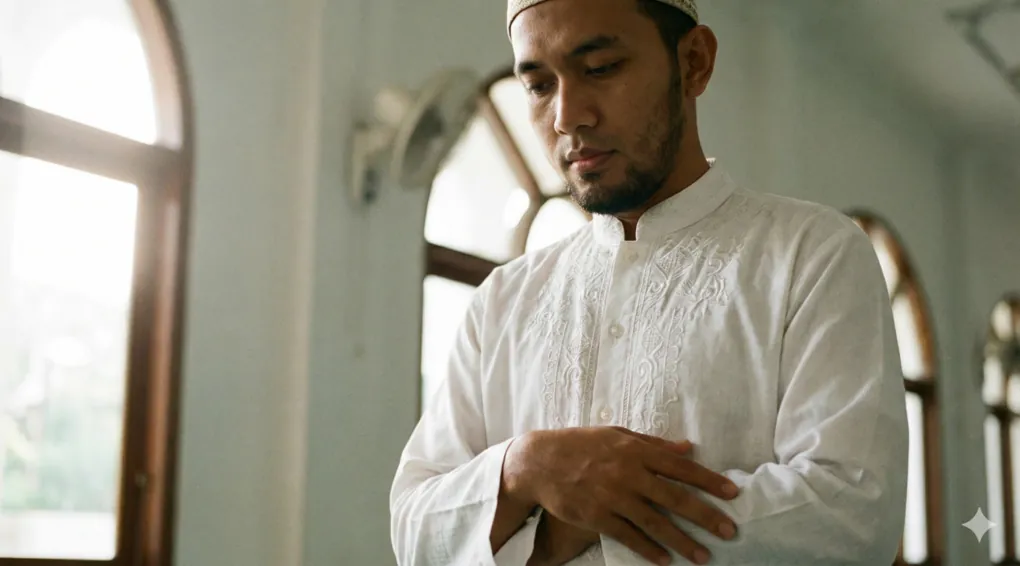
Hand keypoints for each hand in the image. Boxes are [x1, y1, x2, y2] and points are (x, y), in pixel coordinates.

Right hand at [503, 427, 739, 565]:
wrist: (538, 462)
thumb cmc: (580, 444)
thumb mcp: (616, 434)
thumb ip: (652, 443)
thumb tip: (687, 448)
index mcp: (635, 450)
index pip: (681, 467)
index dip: (709, 480)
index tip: (732, 493)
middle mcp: (628, 473)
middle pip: (675, 497)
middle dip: (705, 516)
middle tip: (729, 531)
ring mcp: (612, 497)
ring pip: (655, 523)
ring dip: (682, 542)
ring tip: (703, 556)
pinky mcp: (596, 517)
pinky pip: (629, 537)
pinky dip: (649, 551)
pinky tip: (665, 561)